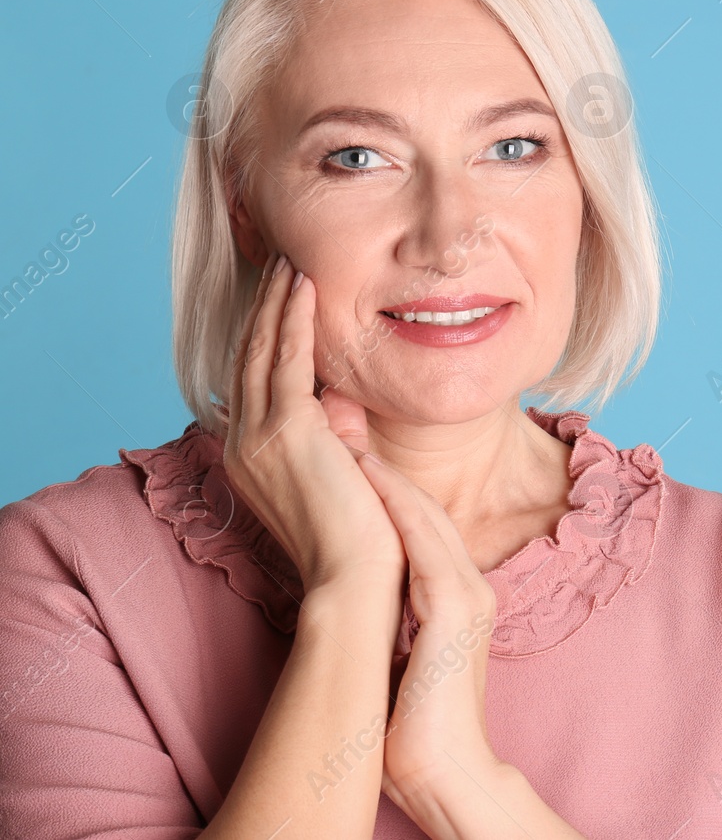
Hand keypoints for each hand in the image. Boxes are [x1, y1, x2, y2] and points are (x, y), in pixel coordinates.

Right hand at [221, 252, 405, 592]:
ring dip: (276, 302)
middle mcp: (243, 443)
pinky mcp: (286, 430)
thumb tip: (342, 398)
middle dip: (265, 307)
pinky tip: (305, 286)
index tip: (280, 296)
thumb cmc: (362, 536)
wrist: (357, 578)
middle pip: (249, 357)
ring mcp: (258, 437)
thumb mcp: (344, 473)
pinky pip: (286, 359)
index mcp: (251, 456)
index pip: (253, 381)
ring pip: (262, 350)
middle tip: (280, 262)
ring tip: (290, 261)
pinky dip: (293, 318)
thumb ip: (337, 434)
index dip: (264, 334)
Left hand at [356, 451, 503, 812]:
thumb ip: (392, 624)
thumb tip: (355, 611)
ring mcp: (468, 596)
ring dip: (386, 473)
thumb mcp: (403, 660)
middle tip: (346, 420)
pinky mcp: (455, 610)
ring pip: (425, 516)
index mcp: (458, 598)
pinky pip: (425, 544)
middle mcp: (469, 587)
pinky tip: (370, 477)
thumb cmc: (417, 731)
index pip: (420, 528)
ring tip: (350, 435)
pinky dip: (398, 506)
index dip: (384, 488)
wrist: (448, 774)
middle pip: (424, 509)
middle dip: (382, 464)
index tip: (346, 454)